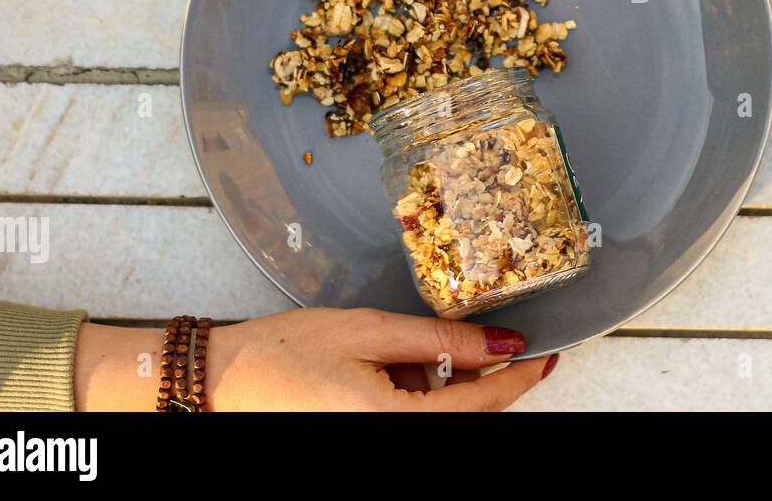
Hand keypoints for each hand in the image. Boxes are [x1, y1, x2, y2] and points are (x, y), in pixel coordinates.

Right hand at [75, 308, 557, 410]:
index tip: (549, 353)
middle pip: (466, 414)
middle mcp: (389, 441)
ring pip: (441, 413)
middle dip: (490, 378)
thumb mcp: (368, 330)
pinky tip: (409, 361)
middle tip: (508, 340)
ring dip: (454, 382)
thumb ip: (438, 339)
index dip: (522, 376)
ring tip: (437, 344)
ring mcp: (375, 439)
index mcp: (394, 423)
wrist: (221, 380)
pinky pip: (414, 414)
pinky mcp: (365, 431)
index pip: (483, 404)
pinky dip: (425, 389)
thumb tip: (498, 341)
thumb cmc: (283, 351)